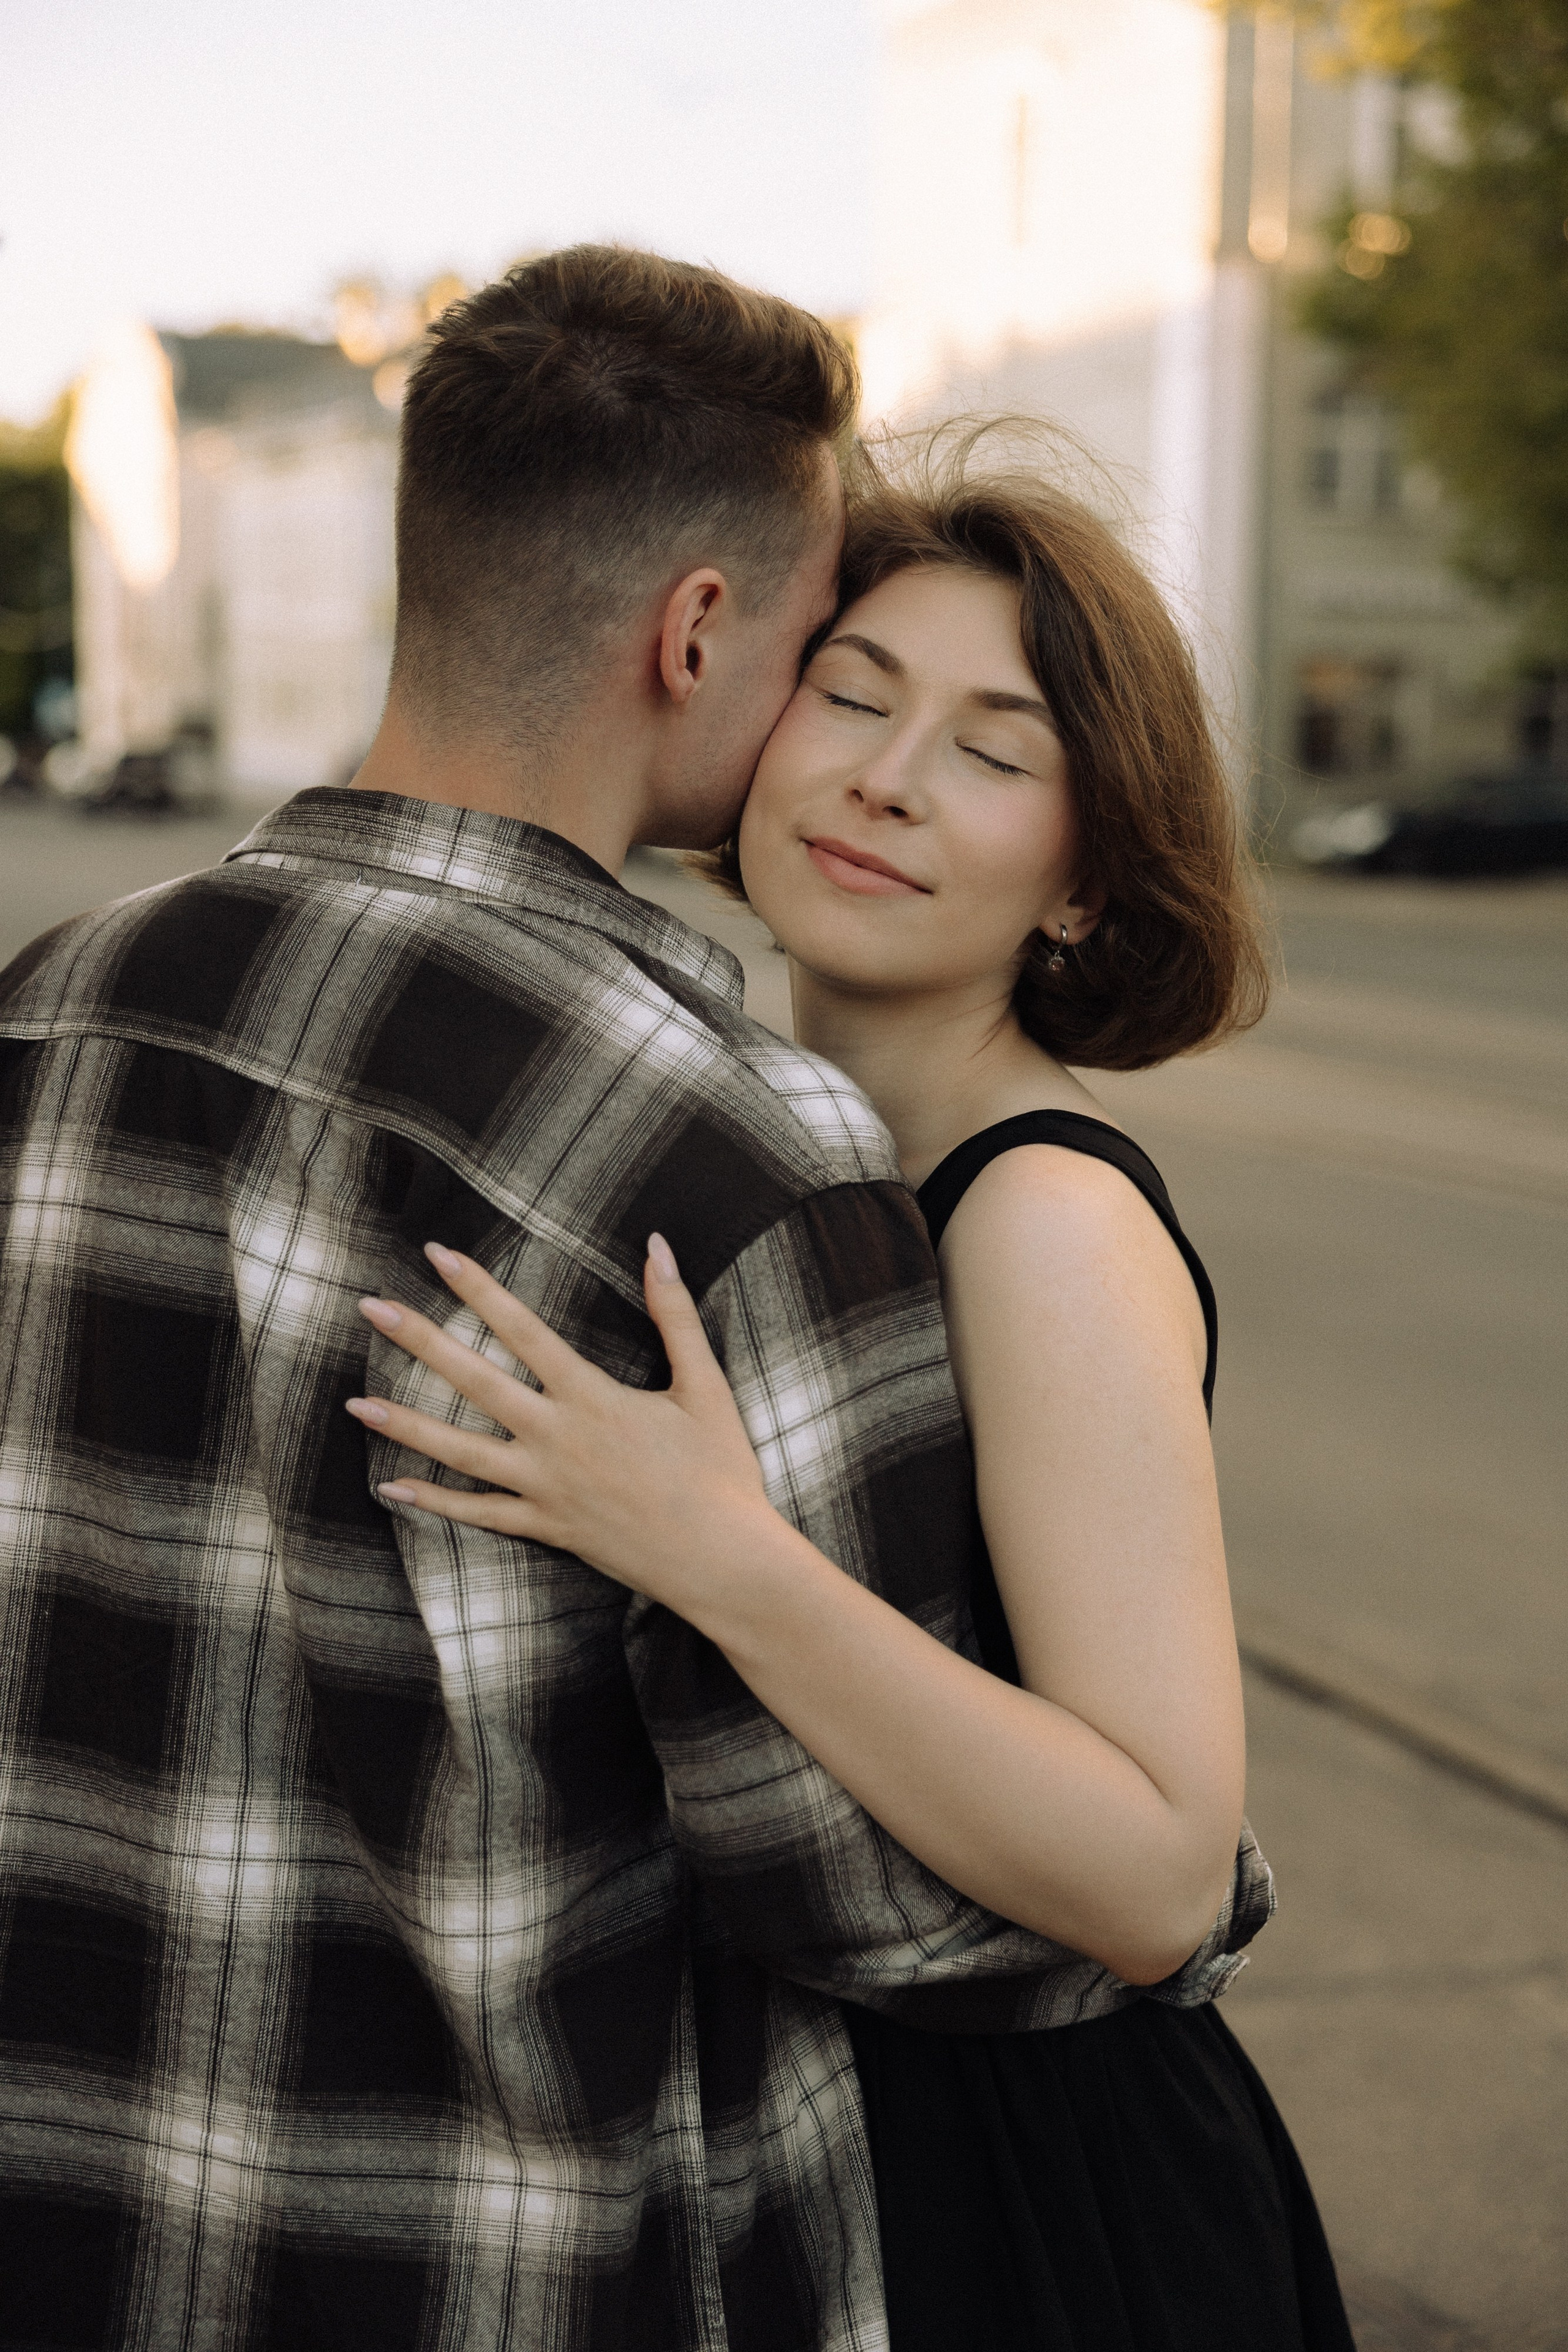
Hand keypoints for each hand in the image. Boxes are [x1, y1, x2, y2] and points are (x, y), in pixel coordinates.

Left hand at [347, 1236, 773, 1607]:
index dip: (477, 1288)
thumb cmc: (722, 1471)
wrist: (723, 1559)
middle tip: (369, 1307)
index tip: (436, 1255)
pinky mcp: (547, 1527)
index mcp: (592, 1397)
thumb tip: (658, 1245)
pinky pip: (479, 1514)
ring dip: (405, 1425)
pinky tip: (392, 1488)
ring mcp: (545, 1487)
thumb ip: (675, 1313)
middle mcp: (557, 1438)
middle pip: (474, 1381)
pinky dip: (434, 1503)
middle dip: (418, 1340)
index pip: (522, 1329)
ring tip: (355, 1403)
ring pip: (459, 1452)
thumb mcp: (705, 1384)